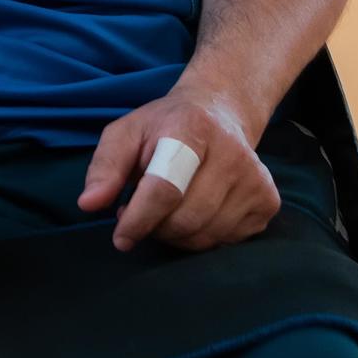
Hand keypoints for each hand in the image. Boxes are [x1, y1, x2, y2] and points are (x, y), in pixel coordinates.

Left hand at [77, 84, 279, 254]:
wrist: (220, 114)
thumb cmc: (165, 128)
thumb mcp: (127, 133)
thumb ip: (105, 166)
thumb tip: (88, 204)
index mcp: (192, 128)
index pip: (166, 187)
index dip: (139, 218)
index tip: (120, 237)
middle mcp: (232, 152)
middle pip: (186, 219)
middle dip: (155, 227)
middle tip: (143, 214)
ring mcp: (256, 178)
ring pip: (206, 236)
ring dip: (177, 236)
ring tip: (168, 211)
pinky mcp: (268, 201)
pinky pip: (227, 242)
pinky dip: (203, 238)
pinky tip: (197, 212)